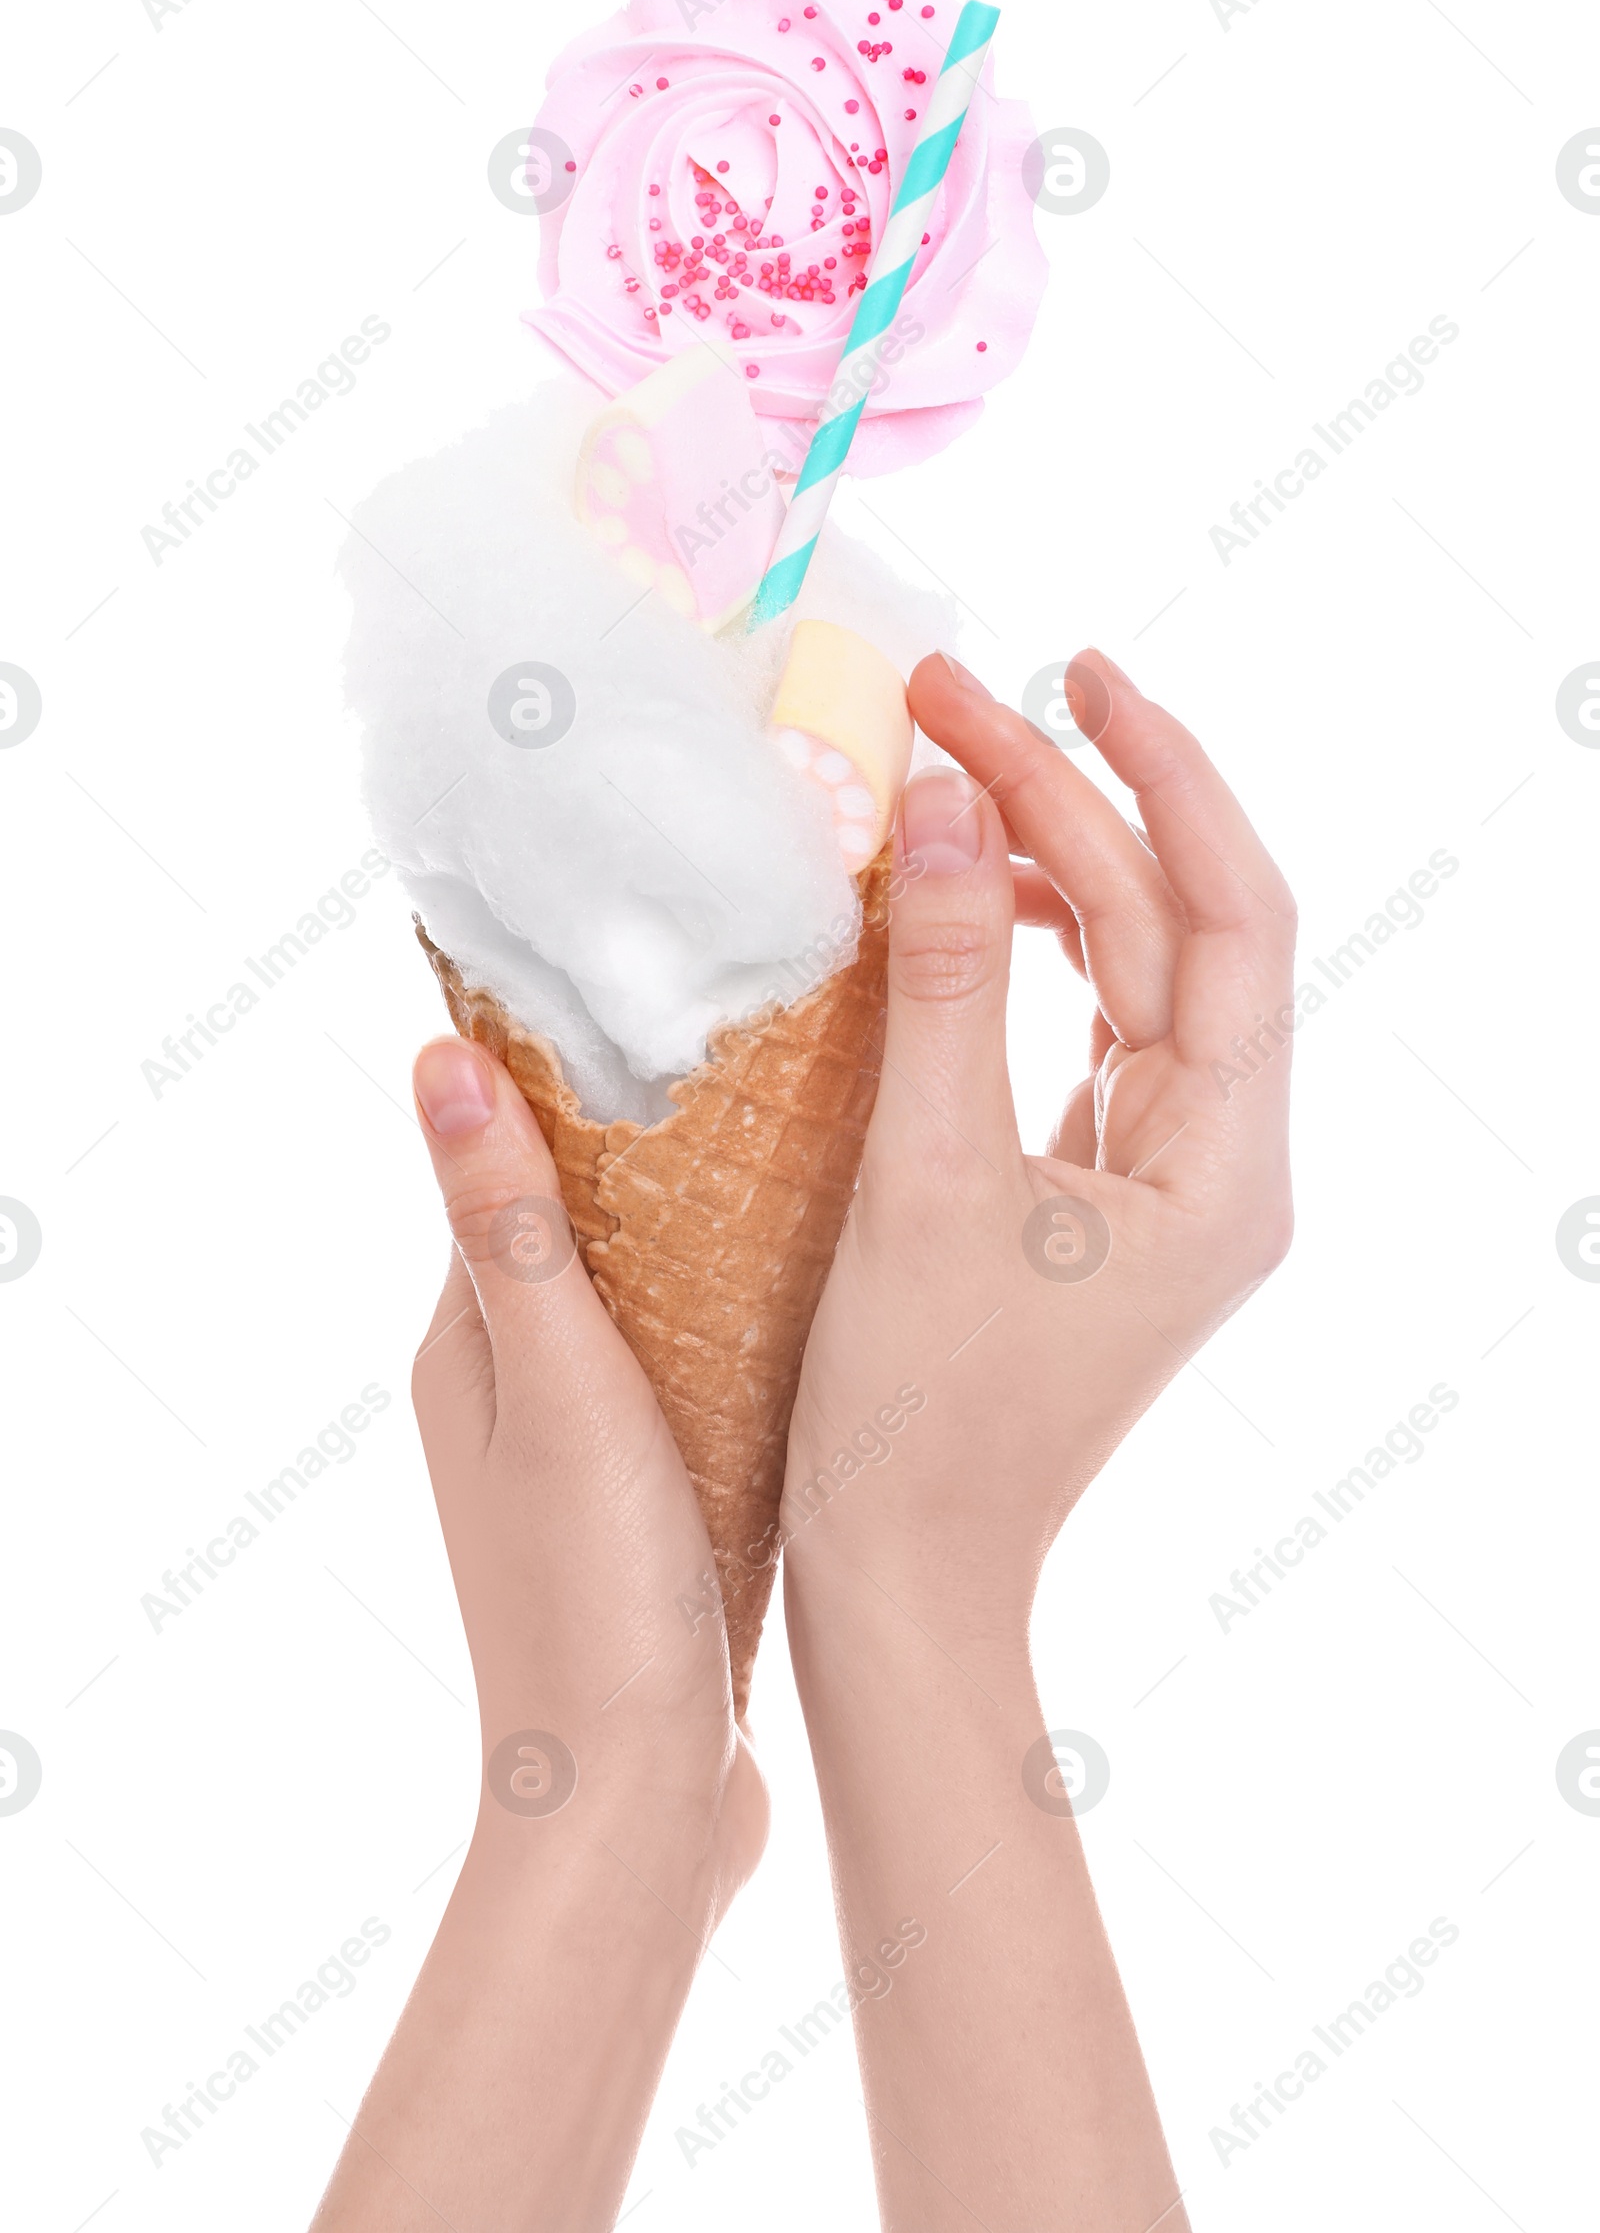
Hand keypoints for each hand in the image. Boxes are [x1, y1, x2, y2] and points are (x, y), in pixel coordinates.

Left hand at [313, 1038, 763, 2229]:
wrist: (635, 1807)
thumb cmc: (593, 1595)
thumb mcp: (556, 1388)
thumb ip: (509, 1228)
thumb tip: (434, 1057)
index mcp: (470, 1344)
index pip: (508, 1166)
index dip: (572, 1078)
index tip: (663, 990)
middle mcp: (514, 1386)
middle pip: (589, 1223)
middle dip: (663, 1144)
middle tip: (781, 1053)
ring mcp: (587, 1448)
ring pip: (654, 1297)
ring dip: (715, 1231)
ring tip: (825, 1145)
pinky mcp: (655, 1500)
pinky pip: (697, 1371)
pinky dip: (744, 1319)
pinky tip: (829, 1291)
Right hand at [778, 649, 1291, 2232]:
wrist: (903, 1587)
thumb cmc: (918, 1418)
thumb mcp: (925, 1181)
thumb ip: (939, 981)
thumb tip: (940, 801)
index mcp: (1228, 1165)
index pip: (1231, 914)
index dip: (1166, 776)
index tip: (1078, 671)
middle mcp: (1222, 1164)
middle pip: (1168, 929)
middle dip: (1069, 803)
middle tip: (947, 698)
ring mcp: (1162, 1183)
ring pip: (1124, 975)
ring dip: (1042, 869)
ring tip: (942, 775)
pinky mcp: (1094, 1199)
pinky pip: (1078, 1035)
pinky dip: (1017, 955)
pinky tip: (947, 905)